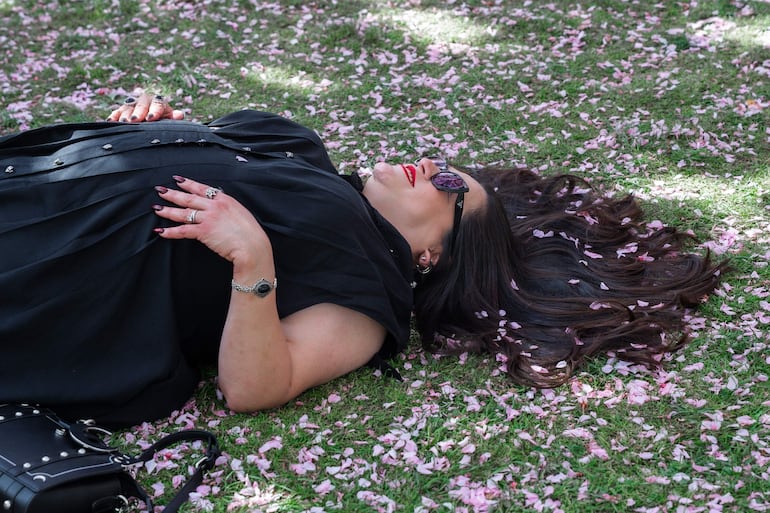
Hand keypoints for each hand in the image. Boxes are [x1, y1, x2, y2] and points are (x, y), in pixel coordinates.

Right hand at [107, 92, 184, 121]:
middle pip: (141, 104)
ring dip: (125, 115)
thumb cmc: (165, 125)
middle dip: (138, 112)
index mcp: (159, 103)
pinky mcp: (121, 112)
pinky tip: (110, 122)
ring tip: (123, 122)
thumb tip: (180, 114)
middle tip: (134, 120)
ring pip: (128, 108)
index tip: (151, 118)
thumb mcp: (170, 122)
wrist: (155, 126)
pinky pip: (117, 112)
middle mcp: (145, 102)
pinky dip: (114, 116)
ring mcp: (132, 106)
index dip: (154, 110)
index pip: (158, 103)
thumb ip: (174, 118)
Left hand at [153, 176, 271, 269]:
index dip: (188, 184)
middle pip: (189, 198)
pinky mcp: (204, 231)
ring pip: (184, 213)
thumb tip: (220, 211)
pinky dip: (171, 231)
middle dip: (173, 194)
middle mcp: (214, 206)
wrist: (252, 245)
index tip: (178, 180)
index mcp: (225, 200)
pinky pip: (183, 230)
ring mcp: (208, 218)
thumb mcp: (241, 213)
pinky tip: (162, 231)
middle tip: (160, 190)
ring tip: (157, 208)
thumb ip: (228, 210)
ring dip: (168, 211)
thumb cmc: (250, 233)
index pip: (202, 189)